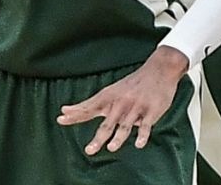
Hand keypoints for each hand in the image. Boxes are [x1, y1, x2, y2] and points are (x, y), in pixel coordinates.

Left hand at [57, 46, 188, 154]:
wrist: (160, 69)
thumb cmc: (133, 83)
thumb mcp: (112, 90)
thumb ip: (95, 104)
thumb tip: (68, 111)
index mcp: (110, 97)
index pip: (89, 107)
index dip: (75, 114)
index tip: (61, 118)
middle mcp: (121, 102)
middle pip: (107, 123)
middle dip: (98, 138)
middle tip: (89, 151)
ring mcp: (136, 106)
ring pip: (125, 125)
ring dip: (119, 137)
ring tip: (111, 148)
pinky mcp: (151, 110)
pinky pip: (146, 125)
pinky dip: (142, 135)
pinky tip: (138, 144)